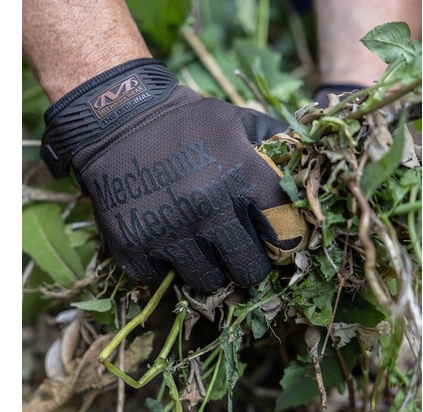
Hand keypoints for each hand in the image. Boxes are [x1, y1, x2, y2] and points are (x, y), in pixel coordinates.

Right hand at [42, 59, 307, 292]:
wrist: (116, 117)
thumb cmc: (185, 122)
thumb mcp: (236, 121)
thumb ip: (275, 146)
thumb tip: (306, 170)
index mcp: (244, 178)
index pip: (286, 237)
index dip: (284, 241)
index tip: (274, 240)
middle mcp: (209, 210)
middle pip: (249, 272)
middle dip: (246, 262)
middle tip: (235, 248)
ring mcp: (168, 232)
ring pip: (207, 282)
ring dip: (206, 267)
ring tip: (197, 242)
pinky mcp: (133, 245)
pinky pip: (162, 279)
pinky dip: (164, 265)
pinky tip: (163, 239)